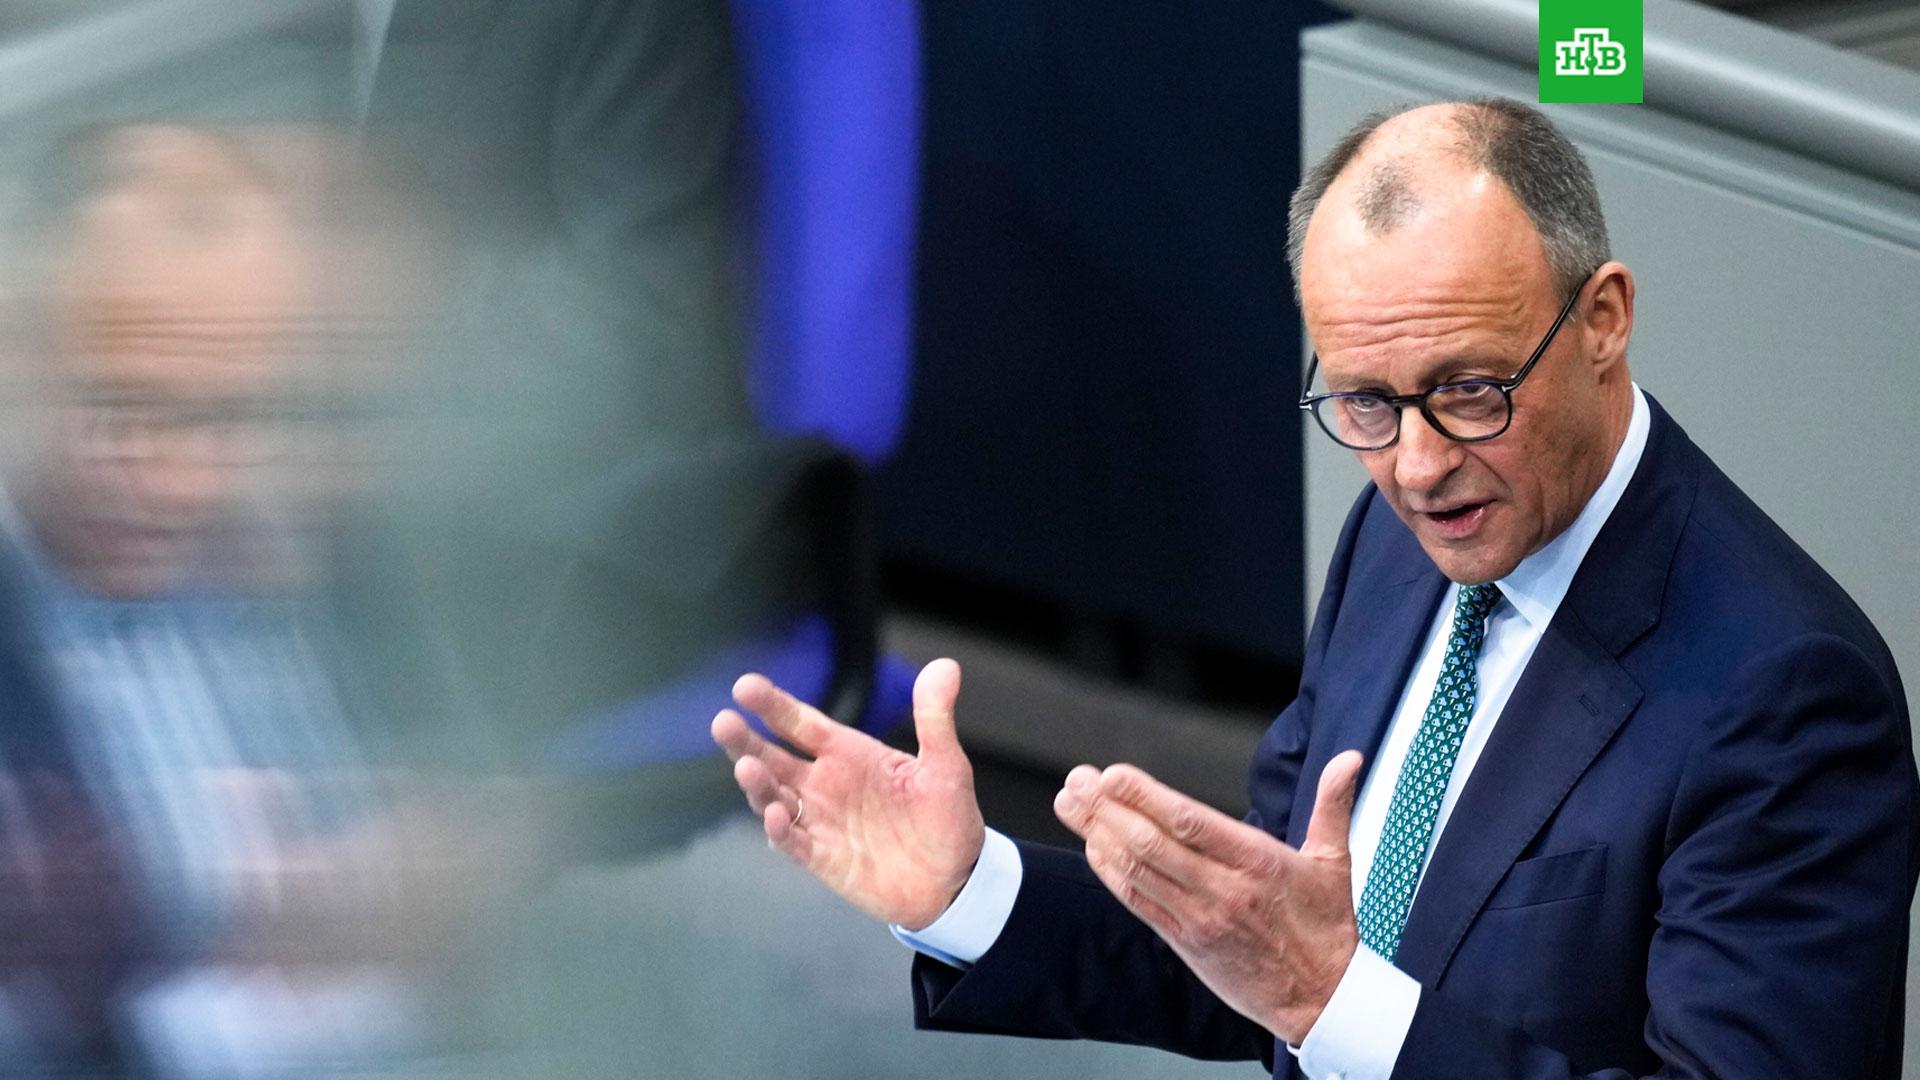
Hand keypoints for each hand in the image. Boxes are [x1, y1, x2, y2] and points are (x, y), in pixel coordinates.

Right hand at [712, 659, 985, 929]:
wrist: (956, 880)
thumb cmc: (947, 817)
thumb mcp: (946, 764)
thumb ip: (935, 717)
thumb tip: (946, 665)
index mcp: (849, 753)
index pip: (801, 723)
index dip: (773, 705)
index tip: (744, 686)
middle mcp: (826, 784)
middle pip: (773, 757)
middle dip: (745, 741)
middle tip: (723, 723)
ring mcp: (820, 821)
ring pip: (774, 797)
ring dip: (758, 784)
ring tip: (746, 768)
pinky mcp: (823, 859)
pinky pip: (794, 842)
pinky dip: (780, 831)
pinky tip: (775, 816)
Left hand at [1053, 750, 1365, 1044]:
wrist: (1322, 999)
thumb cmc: (1327, 926)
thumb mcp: (1335, 860)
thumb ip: (1332, 803)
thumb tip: (1349, 758)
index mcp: (1258, 862)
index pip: (1190, 821)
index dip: (1145, 797)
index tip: (1112, 774)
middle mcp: (1223, 889)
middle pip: (1152, 843)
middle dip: (1107, 809)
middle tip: (1076, 781)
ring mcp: (1200, 918)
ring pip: (1139, 871)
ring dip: (1097, 835)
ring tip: (1070, 805)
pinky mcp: (1186, 942)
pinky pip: (1140, 903)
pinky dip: (1112, 874)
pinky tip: (1093, 847)